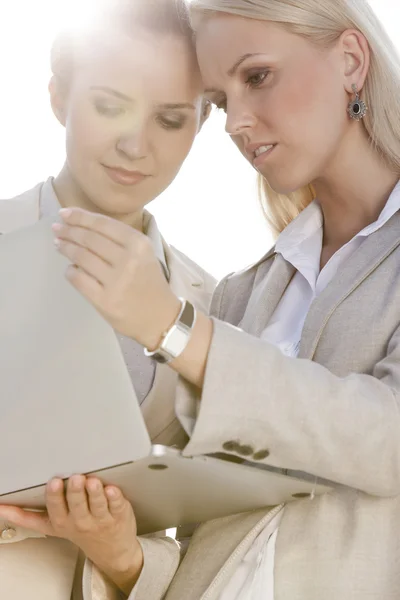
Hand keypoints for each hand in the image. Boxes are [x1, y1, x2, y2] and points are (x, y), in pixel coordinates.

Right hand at [0, 476, 142, 593]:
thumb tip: (2, 509)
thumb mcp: (51, 526)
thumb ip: (28, 517)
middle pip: (78, 505)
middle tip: (76, 478)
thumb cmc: (79, 531)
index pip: (56, 510)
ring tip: (92, 481)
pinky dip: (115, 497)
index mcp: (62, 522)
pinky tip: (112, 489)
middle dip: (76, 491)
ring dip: (95, 492)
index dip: (55, 497)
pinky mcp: (120, 514)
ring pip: (98, 504)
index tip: (54, 482)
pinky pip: (118, 506)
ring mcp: (102, 519)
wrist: (111, 552)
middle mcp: (81, 521)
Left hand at [52, 208, 180, 348]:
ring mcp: (116, 281)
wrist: (159, 317)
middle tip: (56, 229)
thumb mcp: (143, 253)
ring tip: (59, 244)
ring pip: (81, 258)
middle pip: (89, 239)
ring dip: (66, 248)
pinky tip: (70, 269)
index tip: (64, 213)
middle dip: (69, 231)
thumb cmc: (148, 282)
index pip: (102, 224)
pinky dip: (70, 271)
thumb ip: (119, 239)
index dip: (80, 217)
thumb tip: (82, 226)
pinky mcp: (105, 300)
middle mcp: (128, 260)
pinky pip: (78, 279)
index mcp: (139, 244)